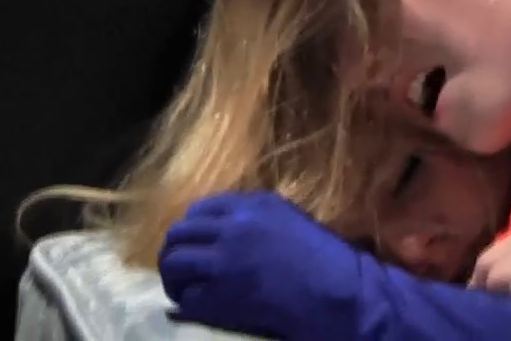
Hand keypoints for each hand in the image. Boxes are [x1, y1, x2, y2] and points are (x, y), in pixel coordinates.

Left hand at [158, 191, 381, 339]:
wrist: (336, 290)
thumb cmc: (326, 257)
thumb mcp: (291, 219)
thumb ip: (257, 217)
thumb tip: (226, 227)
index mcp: (253, 205)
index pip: (200, 209)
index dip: (192, 228)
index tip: (197, 242)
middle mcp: (232, 227)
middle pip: (179, 233)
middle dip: (176, 251)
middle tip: (185, 267)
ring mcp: (222, 261)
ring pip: (173, 262)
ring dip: (175, 276)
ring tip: (184, 287)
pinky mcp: (219, 294)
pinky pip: (186, 297)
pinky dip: (188, 303)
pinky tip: (200, 306)